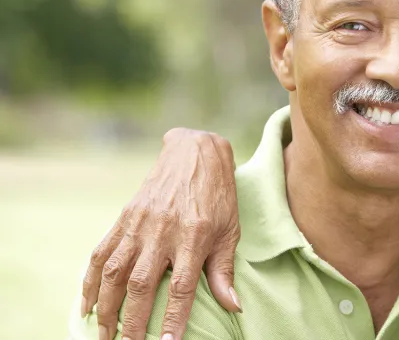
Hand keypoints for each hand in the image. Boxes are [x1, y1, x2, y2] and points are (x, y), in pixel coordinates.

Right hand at [81, 128, 241, 339]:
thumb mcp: (230, 231)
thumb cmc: (218, 196)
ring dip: (106, 307)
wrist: (195, 154)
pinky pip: (101, 253)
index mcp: (194, 236)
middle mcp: (163, 231)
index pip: (181, 285)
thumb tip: (233, 306)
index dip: (173, 317)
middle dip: (132, 321)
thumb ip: (223, 270)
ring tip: (104, 335)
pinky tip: (87, 305)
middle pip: (141, 284)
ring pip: (115, 272)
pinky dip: (91, 281)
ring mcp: (139, 224)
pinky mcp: (123, 218)